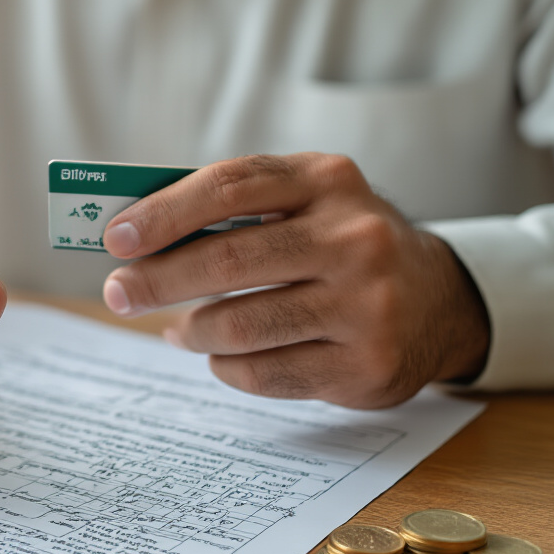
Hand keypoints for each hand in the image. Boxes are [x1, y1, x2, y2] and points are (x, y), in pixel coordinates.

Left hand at [100, 153, 489, 408]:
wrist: (438, 299)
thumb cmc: (336, 244)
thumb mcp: (302, 204)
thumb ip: (230, 211)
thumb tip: (132, 242)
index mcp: (328, 180)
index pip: (231, 186)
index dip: (164, 213)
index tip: (115, 237)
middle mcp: (355, 239)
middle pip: (230, 260)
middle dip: (158, 280)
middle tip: (118, 294)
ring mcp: (367, 305)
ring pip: (241, 326)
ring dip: (192, 331)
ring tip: (179, 329)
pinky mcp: (368, 365)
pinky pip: (264, 373)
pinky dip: (226, 366)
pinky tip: (222, 355)